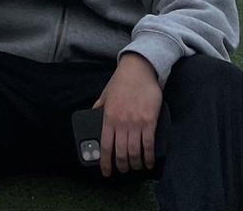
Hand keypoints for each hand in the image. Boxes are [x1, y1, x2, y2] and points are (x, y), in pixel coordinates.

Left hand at [93, 53, 162, 176]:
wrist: (138, 69)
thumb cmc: (121, 81)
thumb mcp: (105, 94)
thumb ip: (99, 107)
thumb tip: (92, 117)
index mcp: (108, 116)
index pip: (105, 145)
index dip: (105, 162)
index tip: (106, 172)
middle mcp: (121, 122)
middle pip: (121, 152)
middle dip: (122, 166)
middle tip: (123, 170)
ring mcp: (136, 123)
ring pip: (135, 152)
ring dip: (136, 164)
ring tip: (136, 167)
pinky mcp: (149, 122)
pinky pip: (149, 145)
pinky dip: (149, 158)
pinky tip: (149, 162)